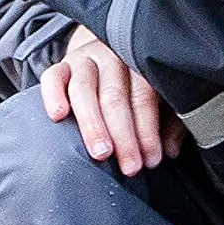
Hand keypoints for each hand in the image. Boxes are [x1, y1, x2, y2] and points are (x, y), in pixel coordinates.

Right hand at [41, 26, 181, 175]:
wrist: (102, 60)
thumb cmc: (134, 87)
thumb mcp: (159, 99)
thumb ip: (168, 122)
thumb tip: (170, 150)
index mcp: (140, 64)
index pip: (144, 98)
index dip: (148, 131)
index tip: (151, 159)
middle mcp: (112, 58)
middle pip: (115, 97)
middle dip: (123, 135)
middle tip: (130, 166)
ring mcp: (84, 60)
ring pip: (85, 90)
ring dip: (93, 124)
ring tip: (100, 152)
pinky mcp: (61, 66)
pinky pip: (53, 77)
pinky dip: (54, 95)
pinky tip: (59, 115)